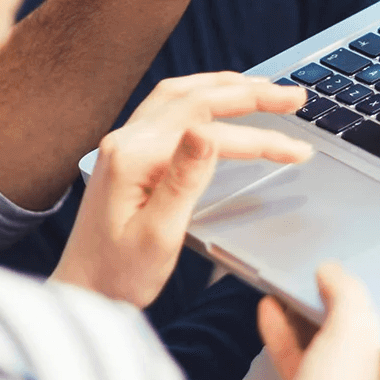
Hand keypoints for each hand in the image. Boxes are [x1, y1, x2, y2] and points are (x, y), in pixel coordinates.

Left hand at [52, 74, 310, 307]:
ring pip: (182, 94)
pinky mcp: (128, 152)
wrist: (80, 293)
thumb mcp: (158, 236)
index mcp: (134, 158)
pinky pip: (169, 106)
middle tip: (295, 97)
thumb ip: (184, 180)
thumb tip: (206, 133)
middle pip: (197, 98)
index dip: (261, 139)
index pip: (212, 134)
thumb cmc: (119, 276)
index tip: (299, 150)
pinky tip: (220, 99)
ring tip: (266, 88)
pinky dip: (203, 95)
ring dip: (226, 86)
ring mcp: (124, 143)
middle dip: (252, 94)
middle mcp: (126, 140)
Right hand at [242, 263, 379, 379]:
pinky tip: (271, 310)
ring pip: (325, 344)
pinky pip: (297, 358)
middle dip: (344, 302)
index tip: (375, 271)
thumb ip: (348, 294)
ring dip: (309, 313)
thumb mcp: (354, 332)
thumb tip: (334, 273)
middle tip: (330, 273)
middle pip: (362, 333)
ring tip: (296, 284)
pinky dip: (284, 333)